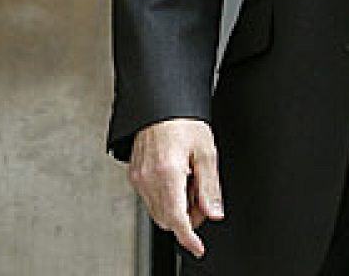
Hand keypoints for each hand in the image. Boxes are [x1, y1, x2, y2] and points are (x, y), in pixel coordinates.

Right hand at [127, 118, 223, 258]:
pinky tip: (176, 176)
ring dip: (176, 207)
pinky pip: (150, 198)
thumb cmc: (182, 120)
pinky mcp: (134, 174)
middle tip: (201, 195)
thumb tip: (214, 212)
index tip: (197, 247)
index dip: (188, 238)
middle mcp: (148, 178)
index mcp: (168, 173)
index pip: (177, 219)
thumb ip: (210, 186)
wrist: (159, 102)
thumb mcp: (206, 152)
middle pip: (168, 219)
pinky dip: (165, 197)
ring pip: (158, 211)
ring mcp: (138, 177)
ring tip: (188, 179)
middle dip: (187, 217)